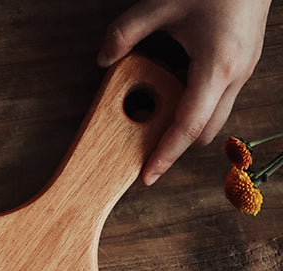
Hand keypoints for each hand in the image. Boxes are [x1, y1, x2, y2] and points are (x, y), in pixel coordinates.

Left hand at [98, 0, 271, 184]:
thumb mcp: (163, 2)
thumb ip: (126, 32)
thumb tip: (103, 58)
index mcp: (217, 66)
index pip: (188, 126)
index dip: (165, 155)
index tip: (147, 176)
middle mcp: (236, 75)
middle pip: (204, 132)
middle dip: (176, 148)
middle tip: (145, 155)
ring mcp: (244, 70)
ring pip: (214, 119)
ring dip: (186, 127)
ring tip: (154, 127)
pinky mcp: (244, 64)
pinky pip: (219, 100)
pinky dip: (196, 108)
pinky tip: (173, 98)